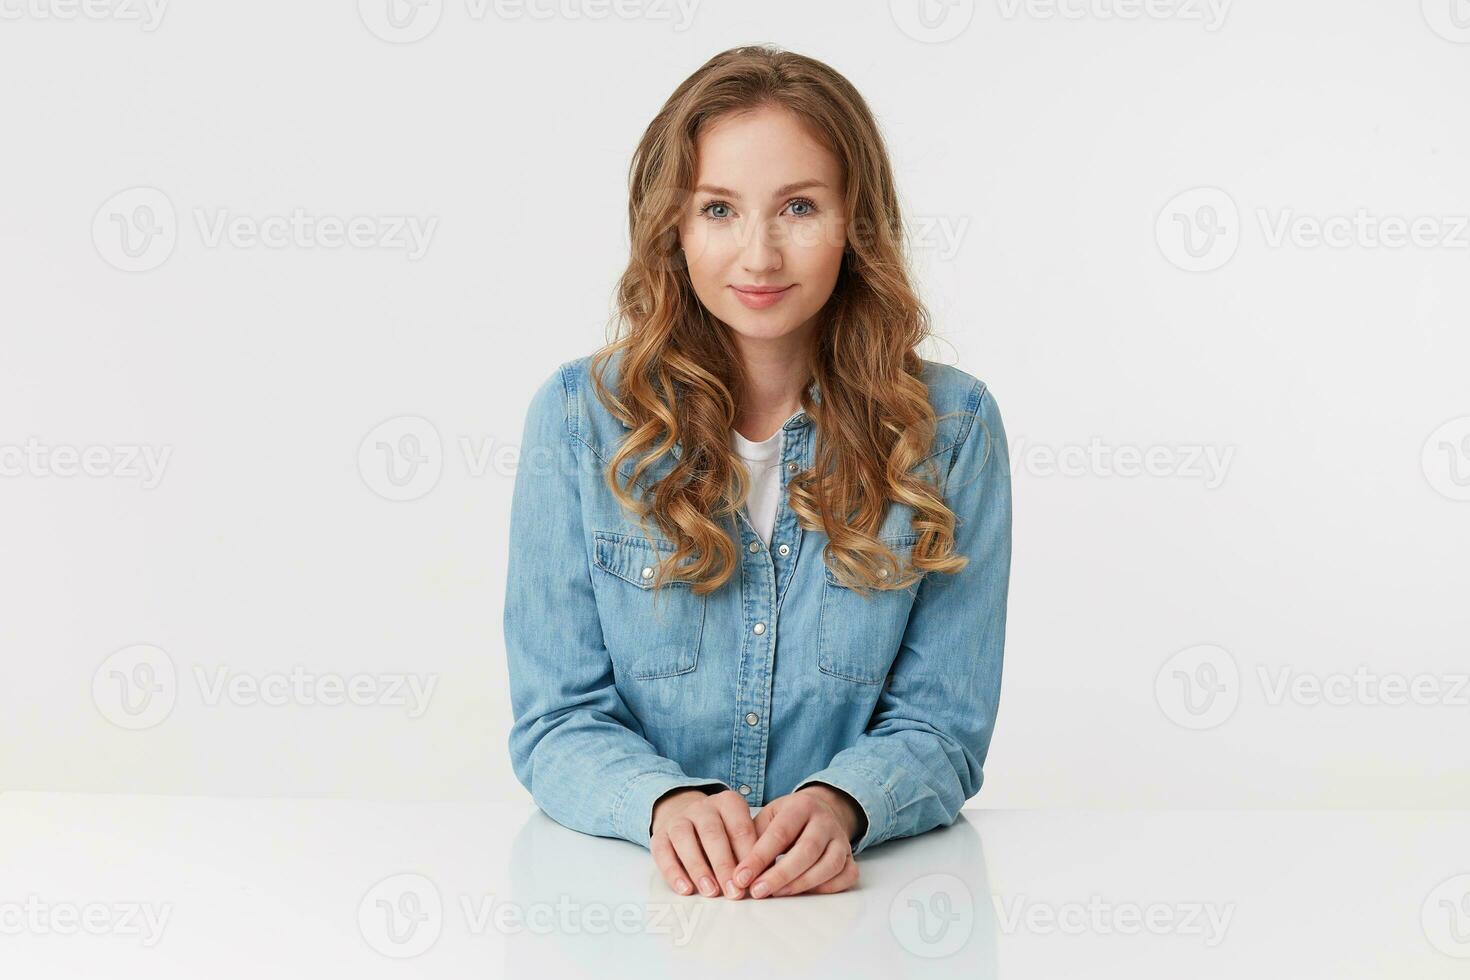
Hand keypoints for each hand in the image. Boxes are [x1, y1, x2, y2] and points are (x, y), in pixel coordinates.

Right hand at [650, 788, 757, 898]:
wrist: (683, 814)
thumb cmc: (722, 831)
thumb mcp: (739, 832)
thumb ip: (750, 850)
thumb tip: (763, 878)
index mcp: (728, 803)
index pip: (740, 827)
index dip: (747, 855)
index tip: (753, 880)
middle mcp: (702, 807)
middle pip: (712, 833)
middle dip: (724, 864)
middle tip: (734, 892)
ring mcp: (678, 819)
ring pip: (685, 839)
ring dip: (699, 868)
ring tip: (711, 892)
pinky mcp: (660, 835)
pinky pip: (663, 852)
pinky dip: (673, 872)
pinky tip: (685, 889)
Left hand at [729, 785, 860, 898]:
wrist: (821, 811)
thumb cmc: (787, 819)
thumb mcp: (768, 817)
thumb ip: (753, 839)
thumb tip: (738, 871)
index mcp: (801, 806)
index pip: (780, 833)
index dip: (759, 857)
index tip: (741, 877)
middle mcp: (825, 821)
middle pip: (807, 850)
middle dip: (780, 875)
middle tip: (757, 891)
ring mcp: (841, 839)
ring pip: (829, 865)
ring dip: (801, 884)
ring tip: (777, 894)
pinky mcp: (851, 857)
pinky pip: (846, 876)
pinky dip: (827, 888)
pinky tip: (805, 892)